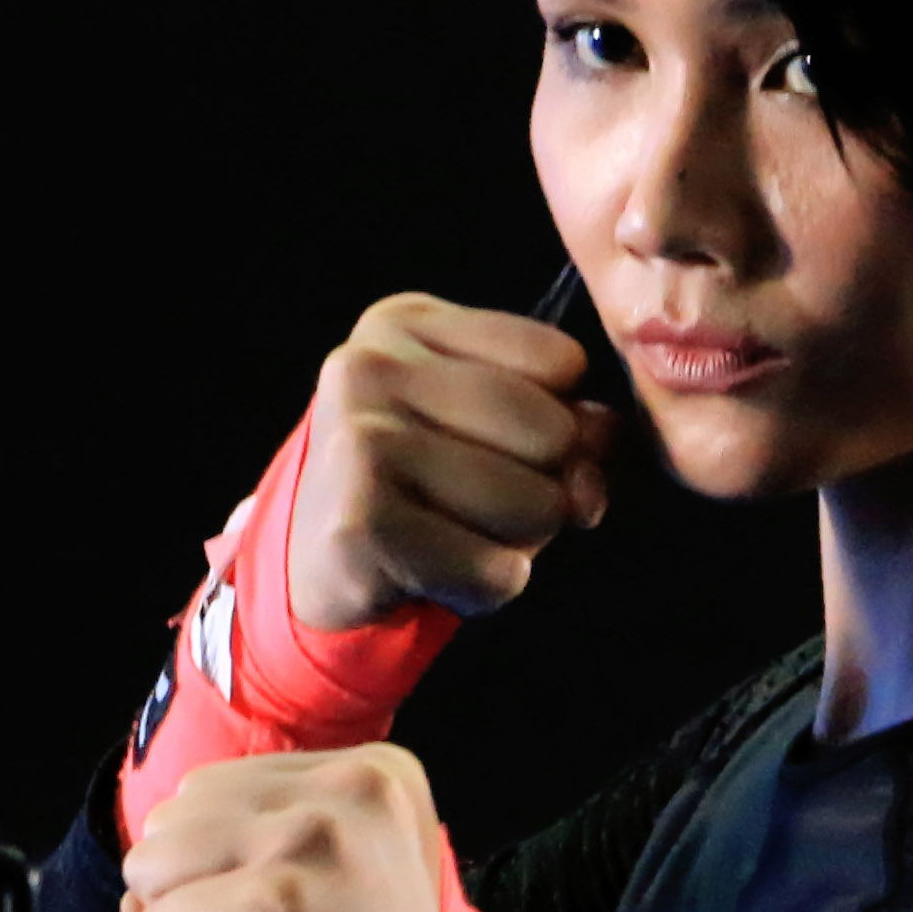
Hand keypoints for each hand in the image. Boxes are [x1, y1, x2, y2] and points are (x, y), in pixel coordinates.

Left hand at [121, 747, 444, 911]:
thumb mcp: (318, 877)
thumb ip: (227, 850)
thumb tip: (130, 890)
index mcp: (372, 768)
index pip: (210, 787)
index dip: (228, 864)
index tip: (302, 910)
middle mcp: (352, 787)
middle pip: (173, 818)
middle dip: (200, 894)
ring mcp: (312, 840)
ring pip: (150, 866)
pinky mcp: (275, 904)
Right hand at [286, 292, 616, 633]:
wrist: (314, 561)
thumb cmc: (417, 482)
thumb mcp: (479, 421)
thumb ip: (558, 419)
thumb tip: (598, 465)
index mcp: (403, 324)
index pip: (562, 363)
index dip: (560, 420)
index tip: (508, 449)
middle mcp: (369, 369)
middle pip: (552, 433)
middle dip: (548, 488)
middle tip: (486, 505)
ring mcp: (358, 442)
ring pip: (534, 506)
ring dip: (520, 543)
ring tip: (459, 536)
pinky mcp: (361, 524)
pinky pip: (497, 571)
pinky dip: (489, 587)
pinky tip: (440, 574)